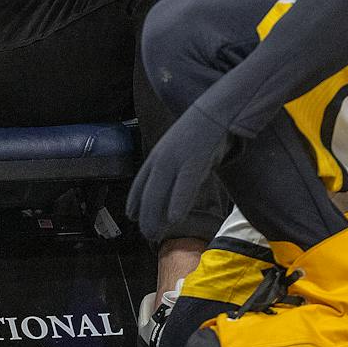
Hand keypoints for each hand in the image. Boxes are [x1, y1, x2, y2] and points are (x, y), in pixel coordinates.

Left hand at [127, 108, 234, 244]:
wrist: (216, 112)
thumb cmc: (200, 134)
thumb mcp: (179, 150)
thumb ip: (174, 169)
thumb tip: (171, 190)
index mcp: (158, 155)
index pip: (141, 181)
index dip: (135, 200)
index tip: (132, 216)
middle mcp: (162, 158)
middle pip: (149, 191)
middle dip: (146, 214)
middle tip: (147, 234)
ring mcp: (177, 159)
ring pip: (161, 191)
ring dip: (155, 214)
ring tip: (154, 233)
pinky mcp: (194, 160)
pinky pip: (185, 184)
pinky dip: (178, 201)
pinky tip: (175, 218)